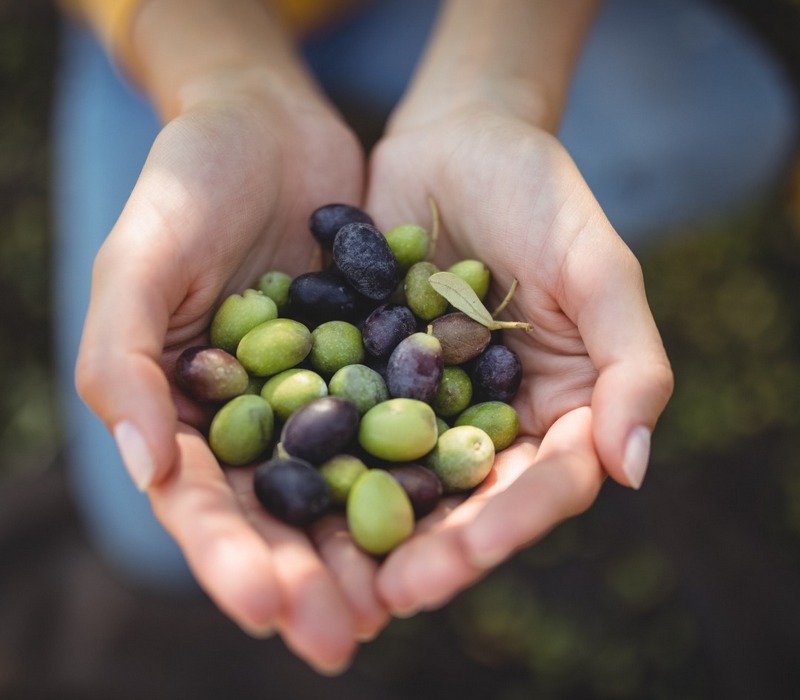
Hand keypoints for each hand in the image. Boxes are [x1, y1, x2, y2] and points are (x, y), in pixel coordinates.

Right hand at [75, 81, 388, 671]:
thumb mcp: (139, 261)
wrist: (268, 125)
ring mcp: (319, 395)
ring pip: (344, 485)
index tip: (266, 605)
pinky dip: (419, 468)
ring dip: (368, 547)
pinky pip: (399, 423)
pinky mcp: (374, 364)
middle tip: (342, 637)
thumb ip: (123, 360)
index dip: (228, 559)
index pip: (200, 504)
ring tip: (398, 603)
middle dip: (306, 577)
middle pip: (278, 515)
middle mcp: (254, 418)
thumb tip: (146, 470)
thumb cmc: (186, 184)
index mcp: (184, 412)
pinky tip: (448, 511)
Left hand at [364, 105, 673, 613]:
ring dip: (372, 529)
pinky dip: (323, 462)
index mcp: (557, 409)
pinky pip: (345, 426)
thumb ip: (631, 364)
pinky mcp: (367, 375)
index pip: (543, 485)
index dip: (507, 526)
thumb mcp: (600, 268)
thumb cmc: (541, 194)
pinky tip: (290, 494)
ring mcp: (425, 402)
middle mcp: (489, 418)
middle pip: (467, 500)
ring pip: (403, 479)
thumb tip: (631, 470)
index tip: (462, 561)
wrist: (457, 137)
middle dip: (433, 549)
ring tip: (336, 573)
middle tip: (390, 593)